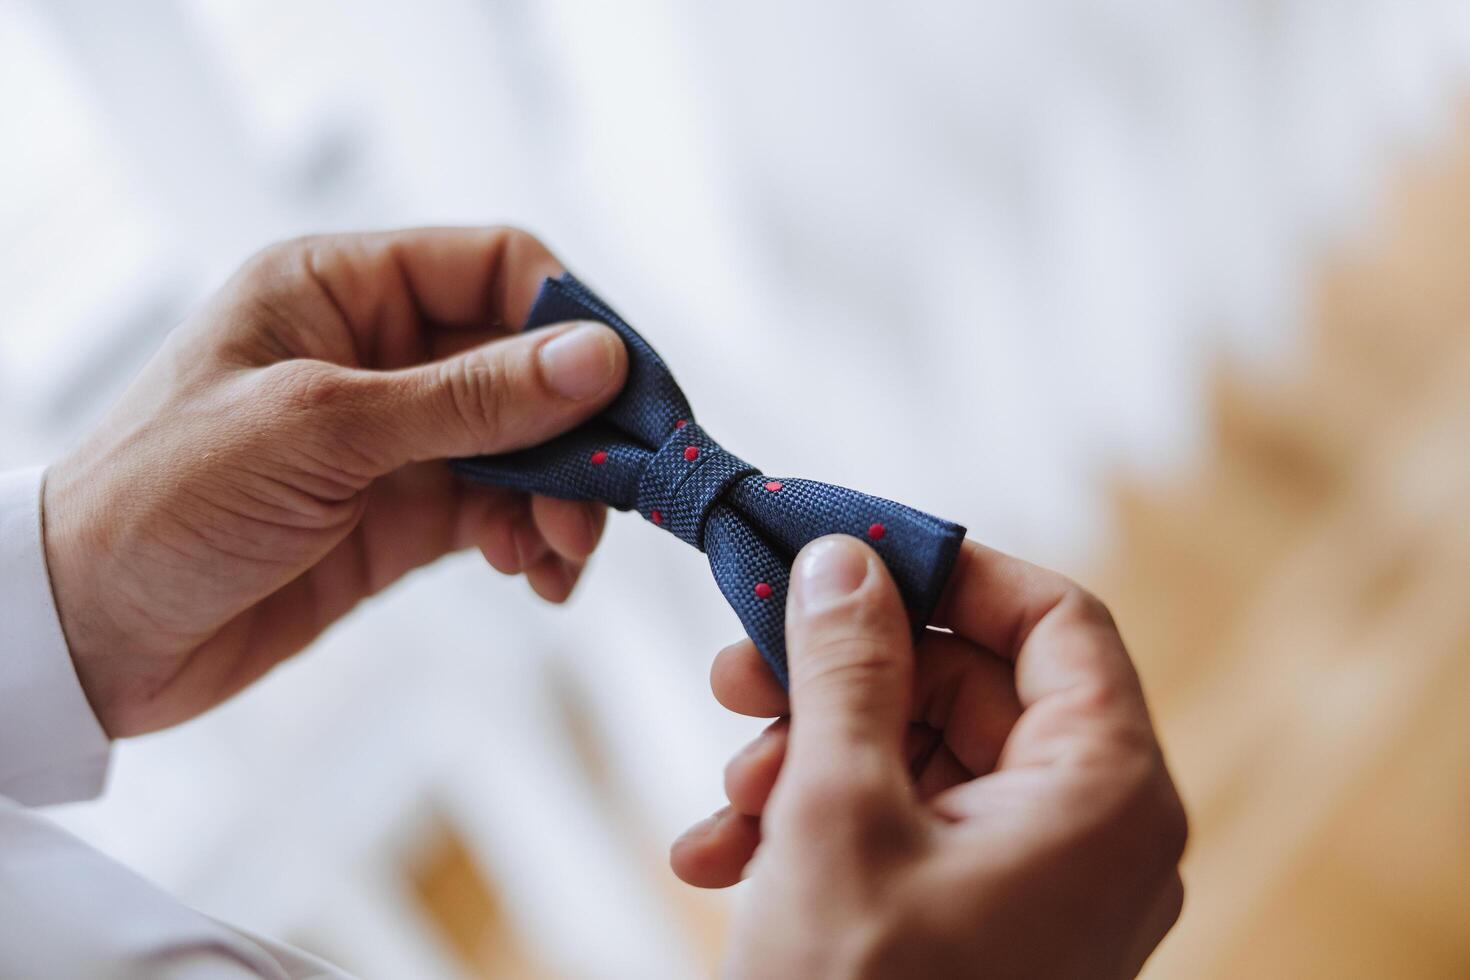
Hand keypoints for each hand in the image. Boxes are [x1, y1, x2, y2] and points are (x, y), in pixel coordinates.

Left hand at [43, 228, 627, 736]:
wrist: (85, 639)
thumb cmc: (162, 501)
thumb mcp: (322, 431)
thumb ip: (469, 398)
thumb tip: (598, 360)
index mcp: (341, 288)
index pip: (495, 268)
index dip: (571, 322)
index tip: (627, 392)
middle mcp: (376, 353)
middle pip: (526, 365)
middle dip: (579, 430)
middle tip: (612, 496)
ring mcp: (394, 440)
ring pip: (526, 447)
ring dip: (563, 495)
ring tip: (560, 553)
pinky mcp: (402, 518)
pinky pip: (500, 511)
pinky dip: (533, 540)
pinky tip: (535, 575)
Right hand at [672, 535, 1185, 978]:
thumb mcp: (837, 812)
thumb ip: (847, 668)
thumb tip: (844, 558)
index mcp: (1103, 793)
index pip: (1055, 620)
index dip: (950, 572)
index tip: (845, 556)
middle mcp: (1086, 831)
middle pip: (968, 686)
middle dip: (838, 679)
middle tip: (735, 673)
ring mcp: (1033, 883)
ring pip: (918, 759)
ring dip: (805, 760)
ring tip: (724, 795)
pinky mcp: (976, 922)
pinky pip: (902, 831)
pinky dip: (813, 827)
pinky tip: (718, 857)